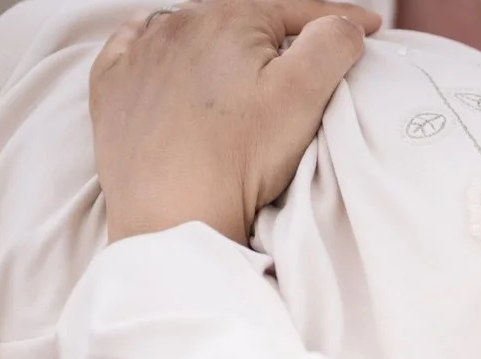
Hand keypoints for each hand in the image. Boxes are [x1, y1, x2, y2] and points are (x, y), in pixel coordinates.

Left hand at [89, 0, 378, 243]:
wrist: (170, 217)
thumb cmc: (236, 161)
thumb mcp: (302, 96)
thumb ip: (330, 44)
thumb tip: (343, 24)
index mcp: (226, 20)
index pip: (294, 11)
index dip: (337, 18)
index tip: (369, 28)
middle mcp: (175, 25)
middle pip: (240, 19)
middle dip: (276, 33)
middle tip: (305, 57)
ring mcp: (137, 55)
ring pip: (188, 31)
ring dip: (219, 43)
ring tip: (241, 66)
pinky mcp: (111, 88)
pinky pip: (134, 50)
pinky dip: (156, 49)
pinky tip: (170, 62)